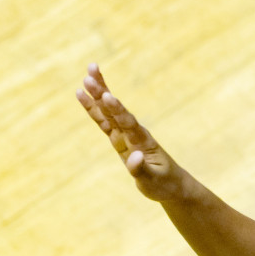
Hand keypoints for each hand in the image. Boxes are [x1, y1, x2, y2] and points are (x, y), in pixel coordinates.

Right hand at [76, 64, 186, 202]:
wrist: (170, 184)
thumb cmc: (163, 184)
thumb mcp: (153, 180)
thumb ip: (141, 169)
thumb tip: (134, 157)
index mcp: (142, 141)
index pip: (128, 122)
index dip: (117, 110)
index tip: (107, 95)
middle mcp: (133, 133)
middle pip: (115, 110)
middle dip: (103, 91)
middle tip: (91, 71)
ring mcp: (125, 135)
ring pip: (108, 112)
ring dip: (98, 94)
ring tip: (87, 75)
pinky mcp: (119, 139)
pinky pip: (104, 122)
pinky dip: (94, 110)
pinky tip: (83, 96)